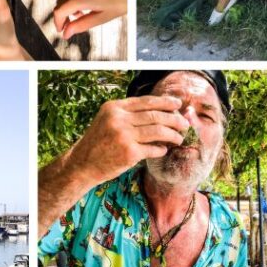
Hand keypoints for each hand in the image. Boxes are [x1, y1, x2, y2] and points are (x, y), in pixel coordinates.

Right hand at [53, 0, 126, 39]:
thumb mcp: (103, 17)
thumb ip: (82, 24)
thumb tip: (67, 33)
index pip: (60, 10)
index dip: (58, 22)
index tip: (61, 29)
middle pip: (60, 1)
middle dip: (63, 14)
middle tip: (71, 24)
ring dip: (68, 3)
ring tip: (81, 12)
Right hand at [64, 94, 190, 187]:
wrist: (81, 165)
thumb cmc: (98, 143)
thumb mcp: (108, 120)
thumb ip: (128, 114)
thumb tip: (160, 111)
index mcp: (114, 107)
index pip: (146, 101)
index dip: (165, 102)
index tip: (178, 104)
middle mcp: (119, 119)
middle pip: (156, 115)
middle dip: (174, 119)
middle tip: (185, 124)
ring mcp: (124, 135)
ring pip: (158, 131)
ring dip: (173, 135)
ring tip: (179, 138)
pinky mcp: (129, 153)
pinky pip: (154, 148)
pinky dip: (161, 149)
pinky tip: (164, 150)